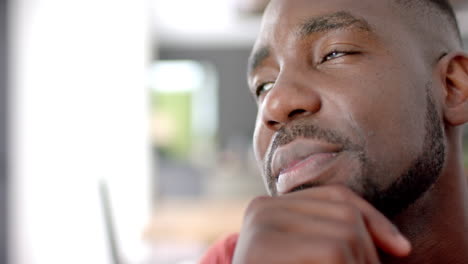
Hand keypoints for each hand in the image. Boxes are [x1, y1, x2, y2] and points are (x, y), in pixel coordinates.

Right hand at [232, 185, 410, 263]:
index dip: (376, 220)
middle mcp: (263, 208)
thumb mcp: (308, 252)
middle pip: (344, 216)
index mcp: (272, 205)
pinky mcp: (262, 248)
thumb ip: (332, 236)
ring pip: (343, 237)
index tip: (402, 249)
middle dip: (369, 252)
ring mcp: (259, 226)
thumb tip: (400, 246)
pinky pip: (330, 252)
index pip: (337, 197)